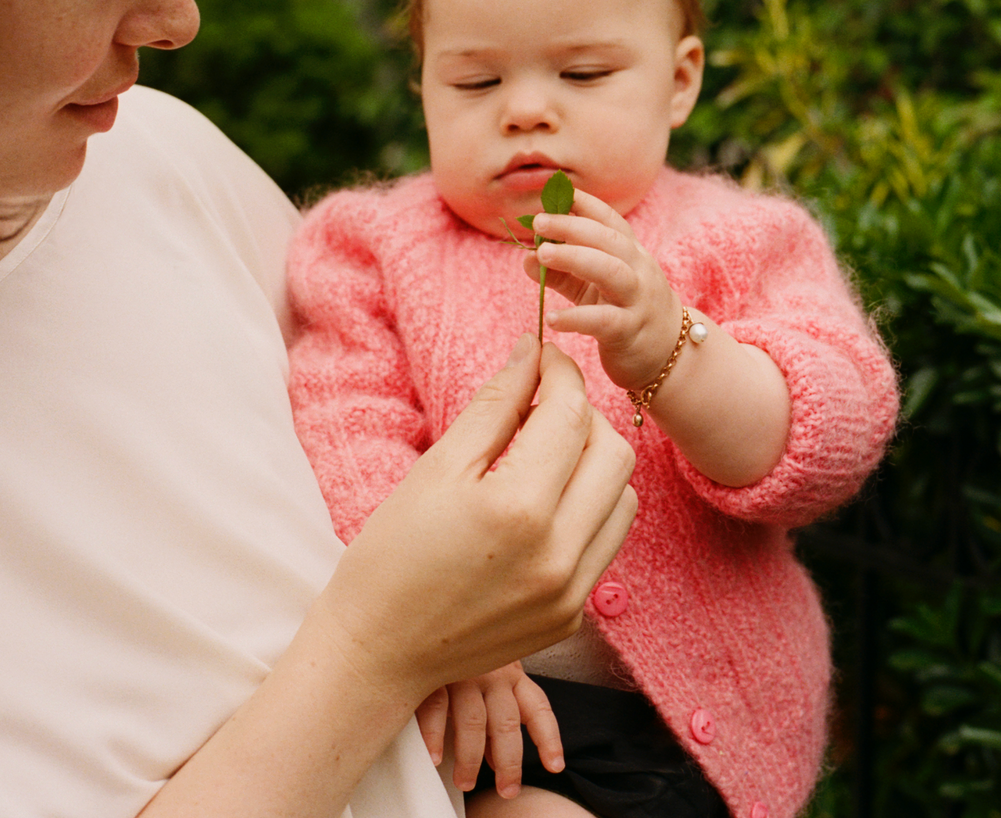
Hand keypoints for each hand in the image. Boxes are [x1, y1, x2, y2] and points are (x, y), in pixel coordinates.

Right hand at [310, 335, 637, 704]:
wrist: (377, 651)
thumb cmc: (392, 556)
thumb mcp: (436, 469)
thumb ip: (494, 405)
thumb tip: (531, 351)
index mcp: (518, 508)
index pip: (570, 415)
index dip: (560, 374)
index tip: (542, 359)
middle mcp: (558, 553)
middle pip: (614, 452)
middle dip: (582, 417)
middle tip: (540, 408)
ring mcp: (572, 590)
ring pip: (623, 497)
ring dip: (594, 464)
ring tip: (544, 458)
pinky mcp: (573, 614)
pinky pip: (607, 542)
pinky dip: (589, 509)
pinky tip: (545, 505)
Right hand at [417, 661, 563, 797]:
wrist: (430, 615)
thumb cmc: (466, 654)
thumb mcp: (489, 681)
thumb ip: (495, 717)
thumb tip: (495, 759)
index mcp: (513, 675)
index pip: (538, 709)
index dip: (549, 739)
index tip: (555, 766)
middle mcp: (493, 673)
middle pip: (507, 724)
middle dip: (509, 762)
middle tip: (507, 790)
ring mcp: (464, 672)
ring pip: (474, 722)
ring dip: (470, 758)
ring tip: (466, 782)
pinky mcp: (434, 671)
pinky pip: (436, 707)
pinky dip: (435, 735)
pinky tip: (435, 758)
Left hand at [525, 189, 682, 391]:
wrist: (670, 356)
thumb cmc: (627, 314)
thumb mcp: (594, 289)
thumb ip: (563, 273)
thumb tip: (527, 257)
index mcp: (631, 254)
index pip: (610, 221)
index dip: (585, 204)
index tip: (558, 192)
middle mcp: (638, 270)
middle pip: (608, 240)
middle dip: (573, 227)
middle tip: (539, 223)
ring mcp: (637, 300)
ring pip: (610, 271)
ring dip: (575, 258)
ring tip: (542, 255)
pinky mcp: (630, 331)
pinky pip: (604, 320)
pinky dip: (577, 317)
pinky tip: (553, 319)